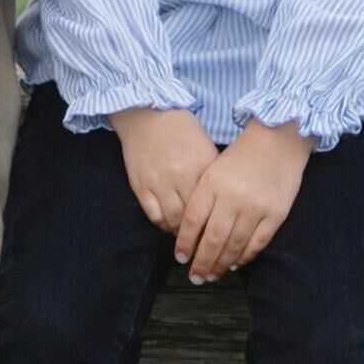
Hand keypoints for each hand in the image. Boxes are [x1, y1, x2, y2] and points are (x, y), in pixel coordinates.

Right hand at [109, 106, 219, 231]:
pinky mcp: (140, 185)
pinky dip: (163, 226)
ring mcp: (158, 182)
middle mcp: (180, 177)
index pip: (213, 208)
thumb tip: (222, 206)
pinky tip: (170, 227)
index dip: (217, 228)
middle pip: (194, 220)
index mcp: (201, 167)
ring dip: (181, 236)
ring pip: (173, 222)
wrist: (147, 113)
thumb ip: (214, 176)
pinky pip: (153, 215)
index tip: (223, 240)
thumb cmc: (181, 129)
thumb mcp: (205, 147)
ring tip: (189, 242)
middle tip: (206, 250)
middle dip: (200, 239)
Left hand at [174, 119, 315, 282]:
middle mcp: (232, 197)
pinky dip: (244, 257)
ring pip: (234, 245)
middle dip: (201, 262)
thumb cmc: (241, 155)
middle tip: (195, 277)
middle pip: (212, 238)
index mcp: (212, 183)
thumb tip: (191, 232)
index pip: (193, 220)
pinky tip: (234, 264)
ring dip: (221, 264)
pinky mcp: (275, 214)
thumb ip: (203, 197)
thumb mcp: (214, 169)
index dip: (185, 242)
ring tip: (212, 275)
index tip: (180, 257)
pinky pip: (257, 243)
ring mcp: (255, 207)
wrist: (277, 140)